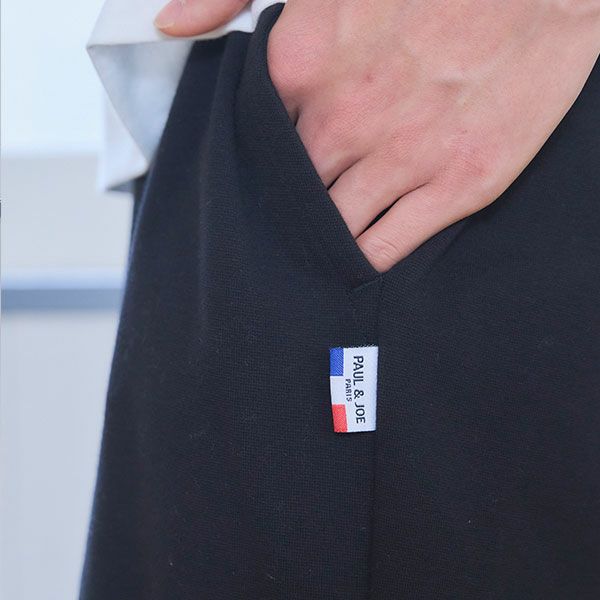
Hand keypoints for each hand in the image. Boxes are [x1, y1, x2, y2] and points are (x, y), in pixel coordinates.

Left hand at [156, 0, 599, 271]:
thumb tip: (168, 23)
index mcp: (304, 66)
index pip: (257, 147)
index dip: (259, 172)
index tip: (262, 185)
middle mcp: (349, 118)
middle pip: (292, 194)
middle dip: (286, 213)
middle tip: (284, 229)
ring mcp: (405, 156)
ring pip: (333, 228)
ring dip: (320, 244)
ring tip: (313, 255)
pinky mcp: (457, 183)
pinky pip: (385, 246)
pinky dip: (361, 261)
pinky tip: (352, 263)